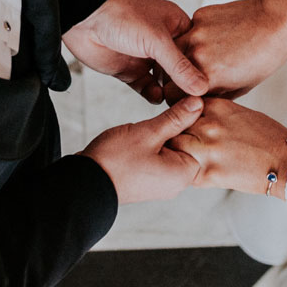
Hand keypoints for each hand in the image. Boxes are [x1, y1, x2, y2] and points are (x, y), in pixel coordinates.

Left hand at [65, 0, 211, 102]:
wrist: (83, 18)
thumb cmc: (122, 15)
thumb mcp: (158, 40)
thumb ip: (180, 66)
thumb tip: (202, 87)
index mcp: (176, 26)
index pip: (199, 51)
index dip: (207, 68)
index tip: (216, 86)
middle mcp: (164, 43)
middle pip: (184, 69)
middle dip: (189, 84)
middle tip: (198, 102)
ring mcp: (146, 58)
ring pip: (167, 81)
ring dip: (171, 92)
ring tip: (179, 104)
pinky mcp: (130, 71)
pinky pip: (147, 88)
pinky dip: (153, 95)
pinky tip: (158, 98)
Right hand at [79, 97, 204, 202]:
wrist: (85, 183)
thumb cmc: (115, 161)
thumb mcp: (148, 133)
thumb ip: (175, 118)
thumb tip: (198, 103)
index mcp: (183, 174)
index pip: (200, 141)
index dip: (192, 120)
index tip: (179, 107)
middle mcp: (176, 183)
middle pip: (187, 146)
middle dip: (175, 128)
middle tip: (159, 119)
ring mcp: (161, 183)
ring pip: (170, 150)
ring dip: (161, 136)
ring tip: (145, 130)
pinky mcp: (147, 180)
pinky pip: (158, 158)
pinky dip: (152, 146)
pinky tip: (138, 139)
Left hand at [169, 97, 286, 196]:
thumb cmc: (269, 137)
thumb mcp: (242, 113)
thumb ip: (216, 112)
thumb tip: (196, 114)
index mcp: (218, 107)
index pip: (183, 104)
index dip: (181, 114)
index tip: (181, 120)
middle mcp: (209, 125)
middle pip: (174, 125)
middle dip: (174, 131)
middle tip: (174, 139)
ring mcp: (207, 150)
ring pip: (174, 147)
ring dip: (177, 152)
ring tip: (180, 156)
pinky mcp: (208, 174)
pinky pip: (185, 172)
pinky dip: (186, 172)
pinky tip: (193, 172)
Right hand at [177, 0, 286, 98]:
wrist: (275, 23)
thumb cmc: (264, 57)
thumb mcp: (241, 87)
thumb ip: (215, 95)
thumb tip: (197, 100)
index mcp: (206, 79)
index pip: (172, 95)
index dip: (177, 97)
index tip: (184, 94)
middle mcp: (196, 55)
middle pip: (168, 72)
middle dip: (176, 76)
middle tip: (191, 75)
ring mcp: (196, 33)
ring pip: (174, 49)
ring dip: (181, 55)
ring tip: (202, 56)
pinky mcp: (199, 16)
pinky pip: (188, 30)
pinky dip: (195, 37)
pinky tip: (215, 38)